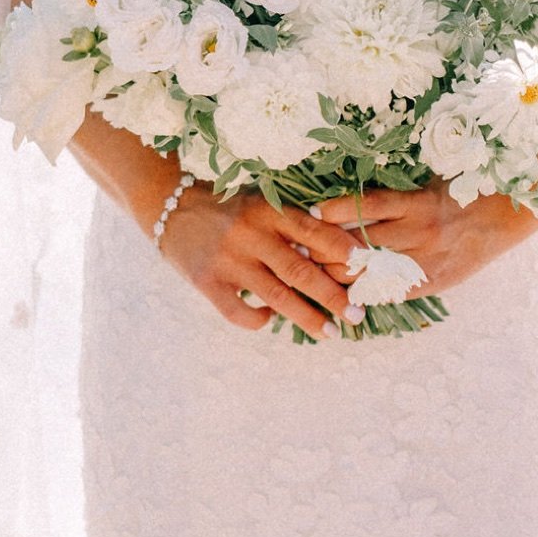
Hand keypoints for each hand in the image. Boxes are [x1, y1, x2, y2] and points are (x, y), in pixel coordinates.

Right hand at [158, 187, 361, 339]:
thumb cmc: (228, 207)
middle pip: (302, 272)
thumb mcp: (261, 203)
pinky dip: (260, 320)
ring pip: (277, 297)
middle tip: (356, 315)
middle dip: (334, 296)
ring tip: (331, 332)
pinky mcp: (207, 282)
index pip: (315, 232)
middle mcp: (251, 234)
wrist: (170, 207)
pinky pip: (240, 312)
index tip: (367, 268)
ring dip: (308, 318)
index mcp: (269, 210)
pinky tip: (269, 318)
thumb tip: (339, 255)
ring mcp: (229, 260)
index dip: (344, 251)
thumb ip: (292, 225)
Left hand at [316, 181, 537, 298]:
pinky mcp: (432, 281)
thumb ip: (392, 194)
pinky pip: (392, 291)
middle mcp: (419, 232)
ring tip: (309, 275)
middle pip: (362, 245)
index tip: (308, 213)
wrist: (503, 217)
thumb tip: (345, 199)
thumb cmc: (461, 192)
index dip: (334, 211)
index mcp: (416, 202)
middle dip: (326, 250)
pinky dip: (366, 293)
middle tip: (295, 250)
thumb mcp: (427, 182)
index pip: (366, 207)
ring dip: (339, 275)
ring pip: (373, 272)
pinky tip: (343, 294)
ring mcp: (426, 260)